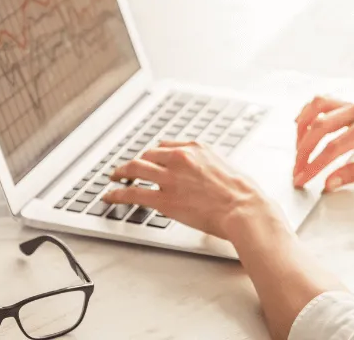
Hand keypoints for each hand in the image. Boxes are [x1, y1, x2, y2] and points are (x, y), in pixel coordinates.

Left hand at [103, 141, 286, 242]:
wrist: (243, 207)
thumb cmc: (242, 192)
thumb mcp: (225, 166)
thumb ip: (207, 165)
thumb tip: (202, 172)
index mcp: (196, 148)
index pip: (165, 146)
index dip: (153, 155)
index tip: (149, 159)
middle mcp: (180, 158)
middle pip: (147, 155)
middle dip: (135, 162)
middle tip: (127, 168)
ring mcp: (170, 178)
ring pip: (135, 169)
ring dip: (121, 173)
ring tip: (114, 178)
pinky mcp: (164, 199)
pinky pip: (133, 193)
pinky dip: (117, 194)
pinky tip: (110, 195)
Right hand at [292, 96, 353, 191]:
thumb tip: (328, 183)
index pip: (333, 147)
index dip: (314, 165)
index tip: (301, 178)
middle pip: (320, 126)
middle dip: (304, 150)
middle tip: (297, 170)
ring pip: (320, 107)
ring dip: (304, 128)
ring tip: (298, 149)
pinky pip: (328, 103)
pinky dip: (313, 113)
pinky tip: (304, 126)